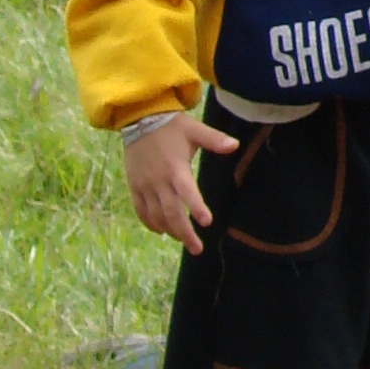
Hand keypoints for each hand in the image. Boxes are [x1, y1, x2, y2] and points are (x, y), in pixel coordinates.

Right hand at [120, 108, 238, 248]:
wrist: (139, 119)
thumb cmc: (171, 126)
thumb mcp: (194, 130)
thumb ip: (214, 140)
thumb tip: (235, 145)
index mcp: (176, 168)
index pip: (187, 192)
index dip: (196, 207)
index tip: (206, 222)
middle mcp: (159, 180)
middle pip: (170, 213)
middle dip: (184, 233)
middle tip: (197, 249)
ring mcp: (144, 185)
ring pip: (155, 216)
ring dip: (170, 231)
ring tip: (184, 241)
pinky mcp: (134, 186)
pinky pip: (141, 211)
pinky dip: (150, 224)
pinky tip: (161, 232)